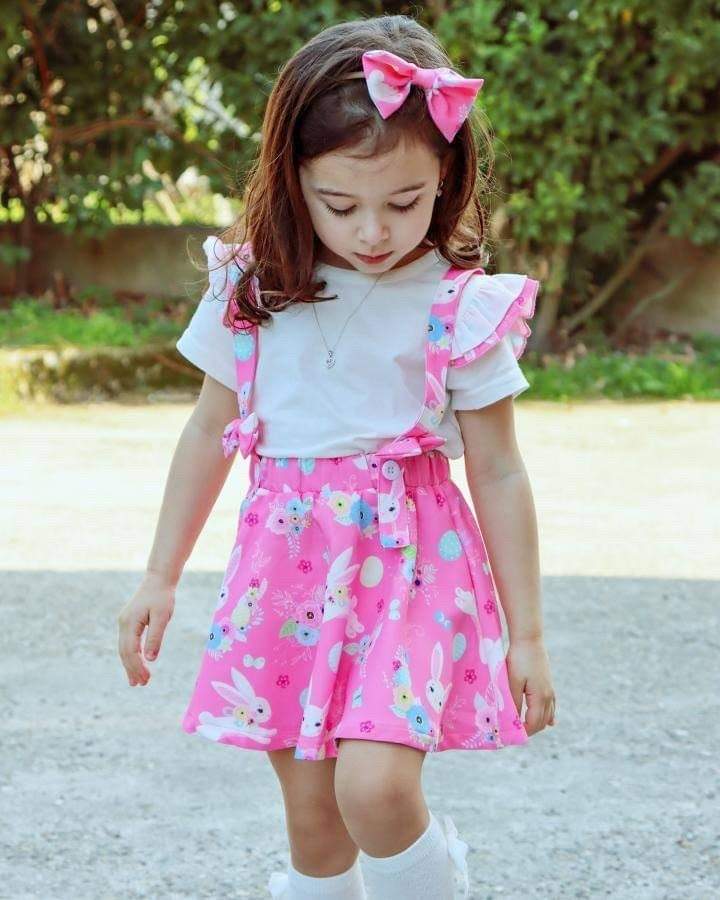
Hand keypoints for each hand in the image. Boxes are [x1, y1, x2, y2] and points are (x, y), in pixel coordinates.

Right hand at [117, 571, 175, 685]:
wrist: (158, 579)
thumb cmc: (162, 597)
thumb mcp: (162, 617)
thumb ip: (156, 637)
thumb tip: (150, 659)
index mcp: (129, 622)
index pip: (130, 651)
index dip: (137, 666)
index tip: (146, 679)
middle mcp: (123, 623)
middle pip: (124, 652)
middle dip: (132, 669)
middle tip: (142, 684)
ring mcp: (124, 623)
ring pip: (124, 649)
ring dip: (130, 665)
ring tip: (137, 682)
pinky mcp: (129, 622)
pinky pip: (128, 643)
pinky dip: (132, 656)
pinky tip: (137, 664)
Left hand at [506, 637, 555, 735]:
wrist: (529, 639)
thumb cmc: (518, 659)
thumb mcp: (513, 682)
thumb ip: (514, 703)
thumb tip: (514, 721)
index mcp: (540, 697)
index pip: (534, 724)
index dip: (523, 732)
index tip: (509, 735)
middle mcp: (548, 696)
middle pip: (541, 722)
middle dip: (528, 730)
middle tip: (513, 733)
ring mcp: (550, 690)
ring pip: (547, 715)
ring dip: (536, 723)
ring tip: (523, 728)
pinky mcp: (548, 684)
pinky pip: (551, 706)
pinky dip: (547, 715)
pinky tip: (548, 721)